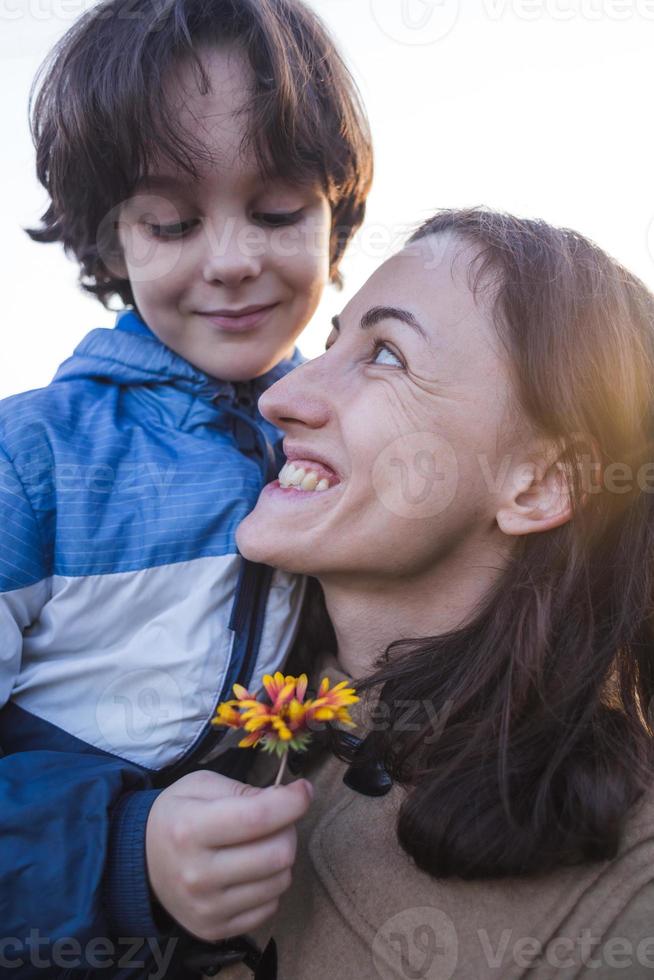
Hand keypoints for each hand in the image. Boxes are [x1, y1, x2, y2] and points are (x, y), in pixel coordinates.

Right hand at [145, 769, 312, 941]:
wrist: (139, 864)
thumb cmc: (176, 816)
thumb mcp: (200, 786)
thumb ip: (243, 789)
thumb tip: (287, 798)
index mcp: (190, 829)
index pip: (257, 818)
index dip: (292, 802)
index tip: (303, 790)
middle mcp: (198, 874)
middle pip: (278, 854)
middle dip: (287, 829)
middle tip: (276, 820)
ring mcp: (207, 908)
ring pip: (280, 881)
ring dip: (281, 858)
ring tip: (260, 846)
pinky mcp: (216, 930)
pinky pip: (270, 906)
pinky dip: (269, 885)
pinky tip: (250, 872)